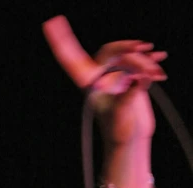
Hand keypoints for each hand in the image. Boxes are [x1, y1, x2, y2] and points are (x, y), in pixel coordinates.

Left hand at [42, 15, 166, 145]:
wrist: (131, 142)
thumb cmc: (120, 132)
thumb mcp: (122, 113)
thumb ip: (129, 94)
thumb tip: (139, 79)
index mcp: (89, 85)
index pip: (73, 59)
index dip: (62, 41)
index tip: (51, 22)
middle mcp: (100, 79)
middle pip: (110, 51)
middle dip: (126, 48)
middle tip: (142, 48)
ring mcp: (116, 78)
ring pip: (129, 57)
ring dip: (144, 62)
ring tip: (156, 75)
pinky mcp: (131, 79)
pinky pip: (139, 62)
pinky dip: (149, 61)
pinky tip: (159, 59)